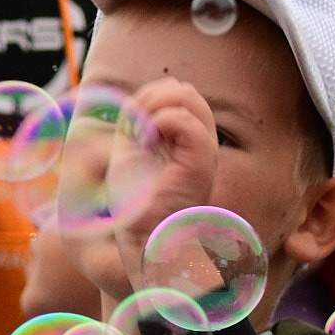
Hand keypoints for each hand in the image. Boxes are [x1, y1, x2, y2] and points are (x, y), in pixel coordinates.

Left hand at [109, 79, 219, 286]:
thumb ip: (138, 125)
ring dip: (154, 106)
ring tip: (141, 133)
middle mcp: (201, 145)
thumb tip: (139, 100)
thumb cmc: (137, 208)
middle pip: (184, 91)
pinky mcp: (200, 166)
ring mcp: (204, 154)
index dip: (150, 97)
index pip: (178, 94)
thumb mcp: (131, 154)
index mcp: (188, 142)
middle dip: (150, 97)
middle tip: (135, 128)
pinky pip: (186, 121)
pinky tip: (146, 142)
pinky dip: (160, 120)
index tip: (132, 127)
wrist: (146, 243)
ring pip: (187, 97)